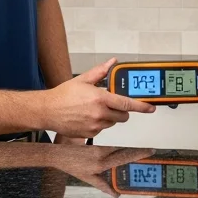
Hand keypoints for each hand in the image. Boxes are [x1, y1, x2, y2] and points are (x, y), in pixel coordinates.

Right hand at [40, 59, 154, 137]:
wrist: (47, 111)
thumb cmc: (63, 96)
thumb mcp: (82, 80)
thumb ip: (100, 72)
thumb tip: (112, 63)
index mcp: (100, 98)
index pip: (127, 104)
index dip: (141, 106)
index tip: (150, 108)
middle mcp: (100, 113)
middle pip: (123, 115)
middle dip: (121, 110)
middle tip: (110, 104)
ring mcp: (95, 125)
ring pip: (113, 122)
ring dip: (110, 117)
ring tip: (94, 110)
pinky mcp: (90, 134)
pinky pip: (102, 129)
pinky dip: (99, 124)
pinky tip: (87, 117)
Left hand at [47, 144, 155, 196]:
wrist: (59, 154)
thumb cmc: (72, 166)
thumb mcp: (88, 179)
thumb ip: (104, 186)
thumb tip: (115, 194)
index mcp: (101, 163)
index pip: (124, 157)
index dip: (138, 154)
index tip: (149, 151)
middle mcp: (102, 153)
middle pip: (125, 151)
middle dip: (139, 151)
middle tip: (151, 150)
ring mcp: (100, 147)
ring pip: (119, 147)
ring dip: (131, 148)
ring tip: (142, 150)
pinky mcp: (97, 144)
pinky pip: (113, 145)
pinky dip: (121, 147)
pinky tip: (127, 148)